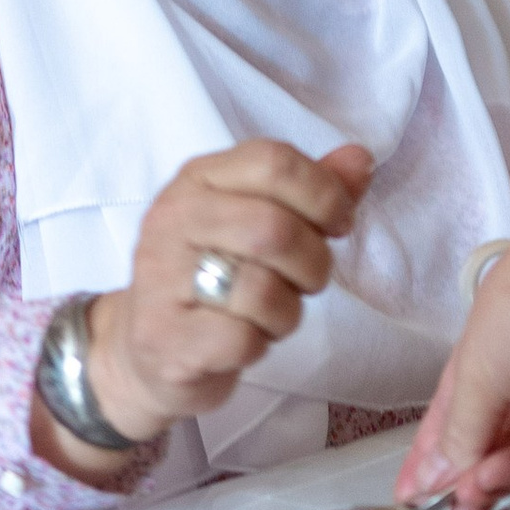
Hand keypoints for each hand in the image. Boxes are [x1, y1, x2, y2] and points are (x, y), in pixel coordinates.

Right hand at [83, 139, 371, 448]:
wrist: (150, 350)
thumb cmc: (216, 278)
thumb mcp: (259, 222)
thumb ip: (310, 190)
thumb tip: (359, 159)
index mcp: (199, 178)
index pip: (274, 161)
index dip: (324, 194)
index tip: (337, 224)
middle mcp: (172, 218)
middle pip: (275, 228)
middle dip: (313, 263)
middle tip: (306, 281)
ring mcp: (161, 278)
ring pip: (263, 289)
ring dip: (288, 312)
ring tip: (270, 314)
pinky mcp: (163, 337)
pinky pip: (242, 339)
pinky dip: (259, 345)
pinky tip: (242, 341)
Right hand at [398, 221, 509, 509]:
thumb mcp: (477, 370)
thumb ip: (459, 432)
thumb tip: (435, 478)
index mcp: (491, 342)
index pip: (456, 406)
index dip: (432, 451)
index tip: (410, 493)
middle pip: (493, 430)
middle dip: (464, 472)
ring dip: (491, 476)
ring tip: (464, 508)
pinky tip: (494, 482)